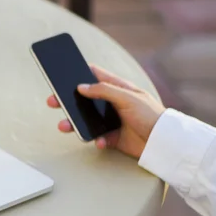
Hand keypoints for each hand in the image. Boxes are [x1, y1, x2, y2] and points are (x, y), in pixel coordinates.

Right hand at [47, 65, 165, 158]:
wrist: (163, 143)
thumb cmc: (151, 115)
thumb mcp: (128, 98)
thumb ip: (104, 91)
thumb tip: (81, 86)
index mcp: (118, 88)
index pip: (96, 76)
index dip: (80, 73)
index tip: (63, 72)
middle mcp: (112, 103)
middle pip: (85, 99)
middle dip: (67, 101)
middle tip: (52, 101)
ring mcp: (111, 120)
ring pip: (86, 120)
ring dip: (74, 123)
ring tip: (64, 126)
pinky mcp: (112, 137)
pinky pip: (97, 138)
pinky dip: (95, 140)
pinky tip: (99, 141)